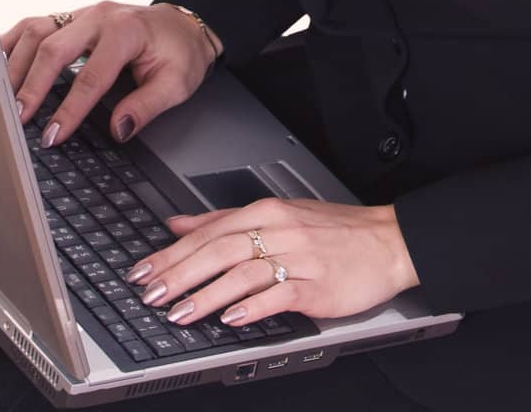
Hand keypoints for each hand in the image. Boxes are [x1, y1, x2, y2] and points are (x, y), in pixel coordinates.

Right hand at [0, 1, 220, 146]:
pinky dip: (13, 43)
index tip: (53, 136)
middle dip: (31, 85)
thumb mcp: (177, 83)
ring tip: (0, 97)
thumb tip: (118, 129)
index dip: (70, 109)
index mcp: (126, 31)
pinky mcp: (71, 17)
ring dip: (15, 63)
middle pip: (54, 46)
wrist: (183, 26)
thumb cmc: (180, 53)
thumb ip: (147, 107)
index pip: (91, 75)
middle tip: (17, 120)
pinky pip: (35, 24)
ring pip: (37, 29)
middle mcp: (100, 16)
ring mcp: (82, 13)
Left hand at [123, 196, 420, 328]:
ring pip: (243, 274)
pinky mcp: (316, 285)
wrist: (387, 240)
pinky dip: (253, 307)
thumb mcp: (278, 214)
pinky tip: (232, 319)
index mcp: (267, 212)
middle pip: (219, 251)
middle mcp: (278, 230)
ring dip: (207, 295)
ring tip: (179, 314)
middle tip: (149, 293)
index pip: (208, 232)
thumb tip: (178, 224)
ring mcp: (298, 258)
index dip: (172, 253)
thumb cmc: (334, 230)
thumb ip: (224, 219)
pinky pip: (279, 295)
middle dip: (179, 273)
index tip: (142, 270)